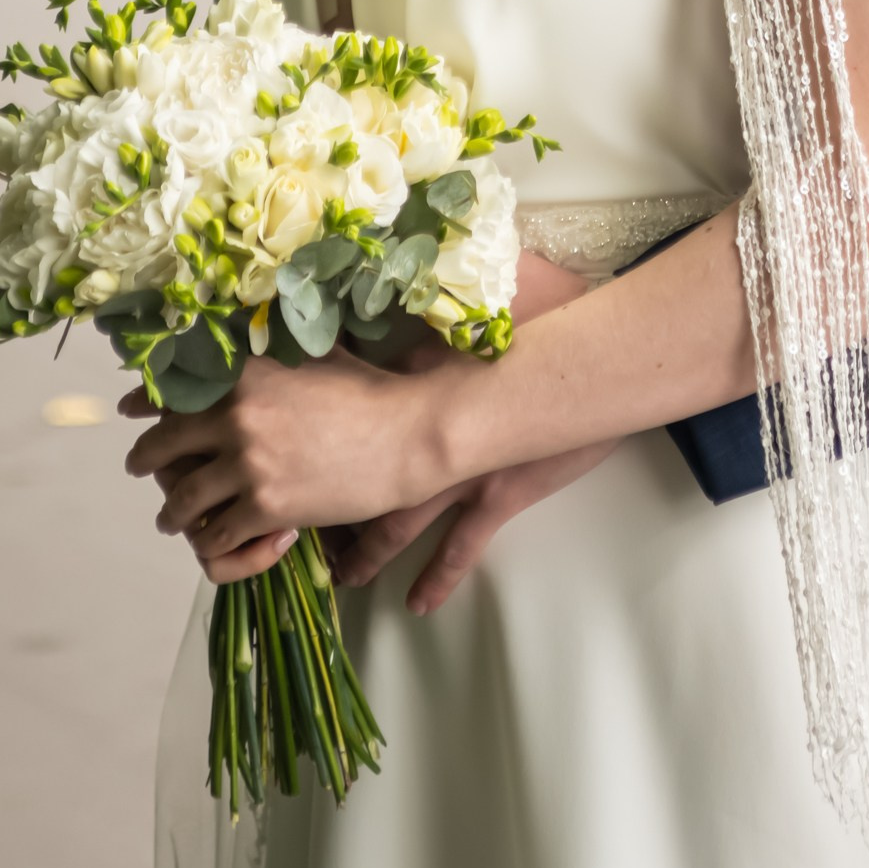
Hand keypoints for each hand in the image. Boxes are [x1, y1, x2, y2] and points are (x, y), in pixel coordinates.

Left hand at [121, 345, 468, 581]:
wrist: (408, 434)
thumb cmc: (369, 389)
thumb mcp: (314, 352)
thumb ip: (273, 346)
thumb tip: (253, 327)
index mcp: (243, 372)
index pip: (172, 386)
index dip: (143, 401)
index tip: (129, 409)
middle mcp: (234, 415)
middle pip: (161, 446)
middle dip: (144, 460)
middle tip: (139, 467)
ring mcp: (247, 464)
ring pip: (182, 500)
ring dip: (172, 513)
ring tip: (172, 518)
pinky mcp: (265, 508)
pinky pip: (216, 534)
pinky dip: (211, 541)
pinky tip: (211, 539)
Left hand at [324, 248, 604, 611]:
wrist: (596, 344)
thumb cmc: (540, 305)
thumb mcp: (469, 296)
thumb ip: (424, 292)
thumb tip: (379, 264)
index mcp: (411, 381)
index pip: (341, 409)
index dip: (305, 433)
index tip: (272, 449)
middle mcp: (426, 433)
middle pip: (358, 479)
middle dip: (321, 510)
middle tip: (288, 531)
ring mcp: (464, 468)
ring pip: (400, 521)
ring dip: (368, 550)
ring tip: (341, 575)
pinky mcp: (503, 492)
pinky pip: (464, 545)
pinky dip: (440, 575)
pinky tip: (419, 603)